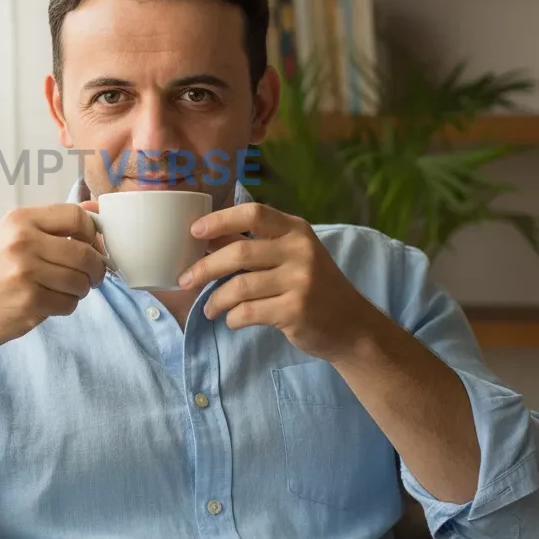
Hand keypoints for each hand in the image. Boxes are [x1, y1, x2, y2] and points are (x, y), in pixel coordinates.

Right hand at [0, 203, 106, 355]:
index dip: (91, 233)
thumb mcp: (13, 238)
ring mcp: (25, 272)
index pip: (75, 216)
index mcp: (19, 220)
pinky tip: (48, 303)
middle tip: (91, 276)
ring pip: (81, 281)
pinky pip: (70, 303)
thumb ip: (53, 225)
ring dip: (80, 290)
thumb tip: (95, 207)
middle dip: (95, 269)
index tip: (90, 246)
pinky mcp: (30, 301)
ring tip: (62, 289)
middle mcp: (22, 242)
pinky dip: (66, 306)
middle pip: (84, 252)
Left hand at [177, 202, 385, 362]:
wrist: (353, 327)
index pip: (254, 212)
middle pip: (239, 252)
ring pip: (240, 286)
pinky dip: (233, 318)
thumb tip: (205, 239)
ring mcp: (300, 281)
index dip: (220, 219)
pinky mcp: (296, 311)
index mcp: (296, 230)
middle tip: (185, 280)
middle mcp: (300, 251)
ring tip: (209, 309)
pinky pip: (249, 312)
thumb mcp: (293, 256)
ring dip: (216, 299)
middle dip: (204, 267)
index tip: (194, 231)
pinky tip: (232, 320)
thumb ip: (257, 245)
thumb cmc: (314, 287)